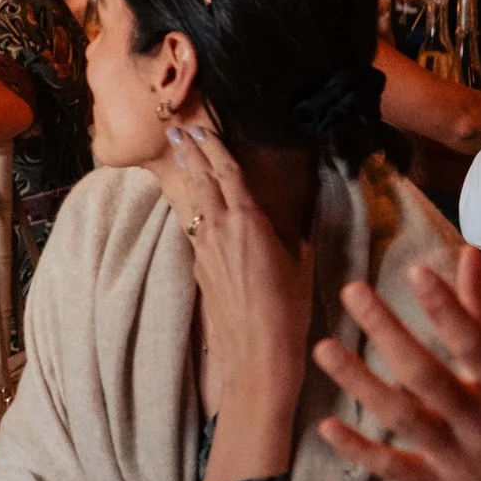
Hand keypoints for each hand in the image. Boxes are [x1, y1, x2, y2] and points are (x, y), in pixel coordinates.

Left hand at [158, 124, 314, 480]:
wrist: (255, 355)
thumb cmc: (289, 310)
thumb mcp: (301, 263)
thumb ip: (294, 231)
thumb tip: (296, 211)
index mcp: (247, 221)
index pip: (226, 172)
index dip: (214, 146)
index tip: (201, 125)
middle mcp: (218, 229)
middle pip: (201, 180)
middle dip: (191, 152)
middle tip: (179, 127)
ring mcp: (203, 248)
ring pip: (193, 202)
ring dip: (189, 176)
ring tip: (181, 153)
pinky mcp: (198, 268)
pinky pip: (194, 228)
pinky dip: (193, 207)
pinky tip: (193, 204)